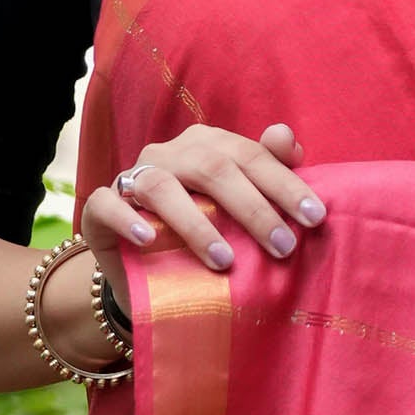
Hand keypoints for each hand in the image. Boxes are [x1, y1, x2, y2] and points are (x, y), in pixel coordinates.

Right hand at [88, 121, 326, 274]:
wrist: (147, 275)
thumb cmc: (205, 236)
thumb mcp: (240, 210)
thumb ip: (266, 172)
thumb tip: (287, 138)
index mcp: (207, 146)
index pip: (250, 155)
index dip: (284, 184)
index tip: (314, 218)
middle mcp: (170, 155)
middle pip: (212, 167)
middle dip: (252, 207)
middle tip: (282, 247)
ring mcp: (132, 178)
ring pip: (160, 186)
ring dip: (196, 224)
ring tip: (226, 261)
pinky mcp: (99, 210)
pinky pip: (107, 204)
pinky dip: (127, 219)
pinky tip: (148, 239)